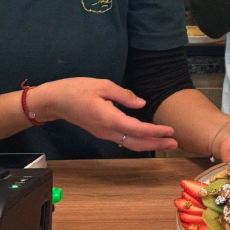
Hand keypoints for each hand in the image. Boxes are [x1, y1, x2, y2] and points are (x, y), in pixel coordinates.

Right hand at [31, 78, 177, 151]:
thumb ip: (123, 95)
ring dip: (149, 143)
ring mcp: (103, 133)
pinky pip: (123, 139)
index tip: (170, 130)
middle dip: (156, 143)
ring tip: (166, 142)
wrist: (54, 101)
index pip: (136, 128)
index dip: (154, 131)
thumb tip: (141, 103)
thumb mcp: (102, 85)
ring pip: (129, 143)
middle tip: (175, 143)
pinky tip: (148, 138)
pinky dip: (138, 140)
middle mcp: (107, 130)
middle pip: (135, 141)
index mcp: (108, 118)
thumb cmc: (75, 90)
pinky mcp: (102, 131)